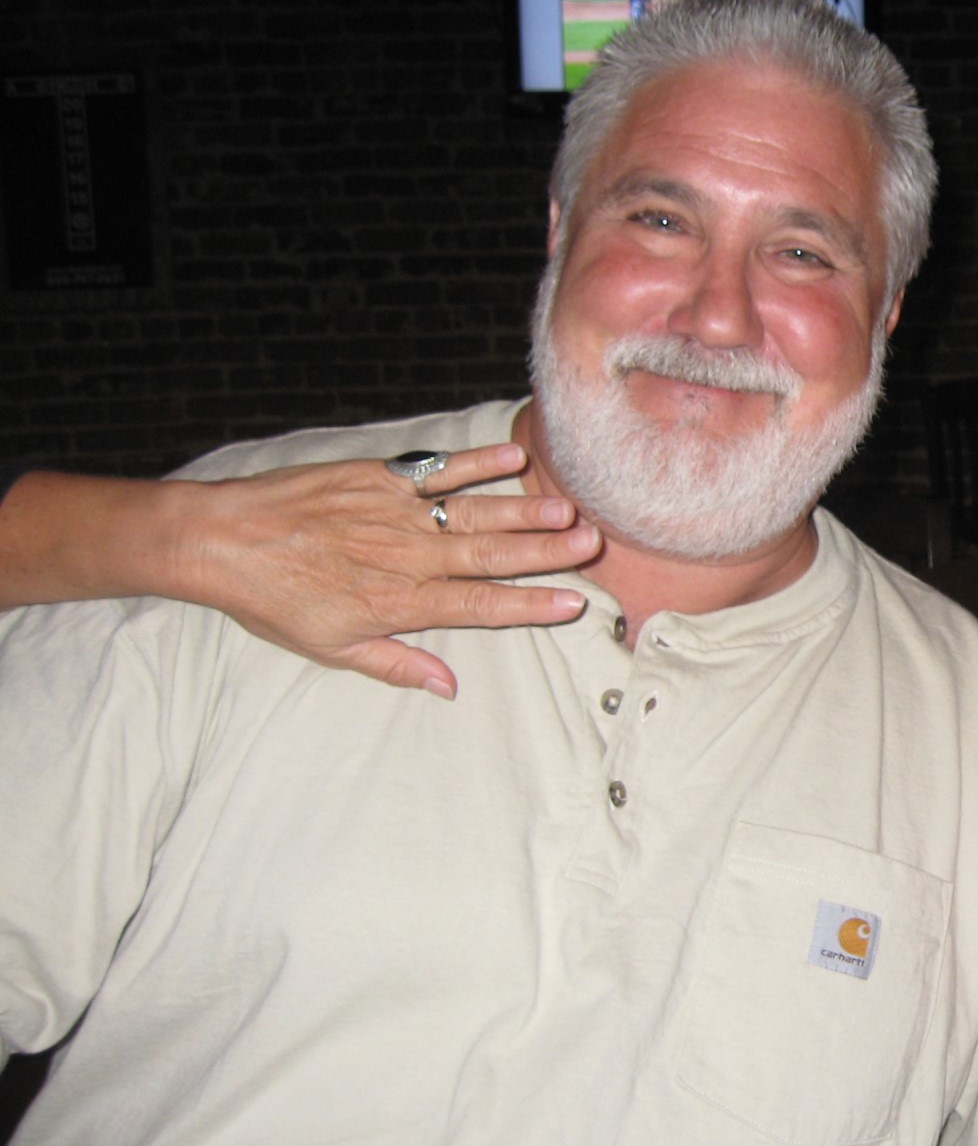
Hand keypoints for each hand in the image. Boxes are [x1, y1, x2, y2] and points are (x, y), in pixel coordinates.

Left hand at [178, 443, 599, 696]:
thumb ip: (395, 662)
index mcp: (398, 602)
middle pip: (489, 555)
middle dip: (545, 552)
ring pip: (473, 512)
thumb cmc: (271, 600)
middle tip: (589, 544)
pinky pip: (435, 468)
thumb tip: (447, 687)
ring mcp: (394, 511)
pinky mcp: (376, 476)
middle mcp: (405, 555)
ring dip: (523, 511)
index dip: (530, 605)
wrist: (219, 539)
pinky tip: (513, 458)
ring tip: (567, 511)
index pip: (479, 605)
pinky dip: (474, 462)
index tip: (573, 602)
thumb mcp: (330, 647)